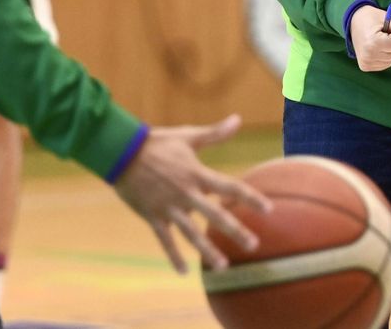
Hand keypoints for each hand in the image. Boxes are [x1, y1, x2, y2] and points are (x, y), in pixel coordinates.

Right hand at [111, 115, 272, 273]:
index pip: (230, 187)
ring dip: (207, 251)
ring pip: (191, 234)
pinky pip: (165, 240)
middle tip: (253, 245)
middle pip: (215, 216)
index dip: (250, 198)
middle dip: (235, 231)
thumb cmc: (157, 143)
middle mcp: (186, 193)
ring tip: (223, 266)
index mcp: (197, 174)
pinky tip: (184, 272)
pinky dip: (174, 256)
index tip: (268, 209)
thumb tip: (237, 119)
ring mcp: (169, 207)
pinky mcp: (153, 216)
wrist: (121, 152)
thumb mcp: (188, 136)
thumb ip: (215, 133)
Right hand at [349, 6, 390, 71]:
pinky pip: (385, 64)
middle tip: (381, 35)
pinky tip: (375, 48)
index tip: (384, 30)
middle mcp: (368, 56)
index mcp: (373, 43)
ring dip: (389, 50)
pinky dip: (384, 56)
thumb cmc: (373, 19)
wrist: (354, 21)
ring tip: (378, 40)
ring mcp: (365, 63)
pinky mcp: (365, 67)